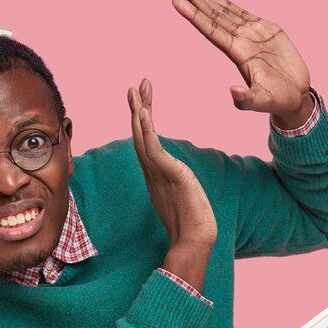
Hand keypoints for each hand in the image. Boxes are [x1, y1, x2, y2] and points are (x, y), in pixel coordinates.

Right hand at [128, 78, 216, 290]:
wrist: (194, 241)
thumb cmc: (193, 227)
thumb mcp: (186, 201)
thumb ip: (180, 190)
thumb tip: (184, 188)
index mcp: (156, 176)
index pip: (147, 143)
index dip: (142, 123)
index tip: (142, 103)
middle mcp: (152, 173)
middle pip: (140, 135)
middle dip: (137, 110)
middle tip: (133, 87)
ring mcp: (157, 173)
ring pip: (142, 137)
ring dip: (138, 111)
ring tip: (135, 89)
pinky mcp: (167, 174)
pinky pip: (152, 147)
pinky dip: (145, 128)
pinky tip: (143, 111)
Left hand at [169, 0, 313, 129]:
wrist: (297, 95)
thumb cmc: (278, 101)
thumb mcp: (263, 102)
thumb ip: (247, 99)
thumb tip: (233, 92)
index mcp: (238, 54)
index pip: (210, 30)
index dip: (193, 15)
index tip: (176, 1)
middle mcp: (241, 42)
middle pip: (212, 16)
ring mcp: (252, 35)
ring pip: (224, 13)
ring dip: (205, 0)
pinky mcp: (267, 31)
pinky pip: (242, 14)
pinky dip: (227, 5)